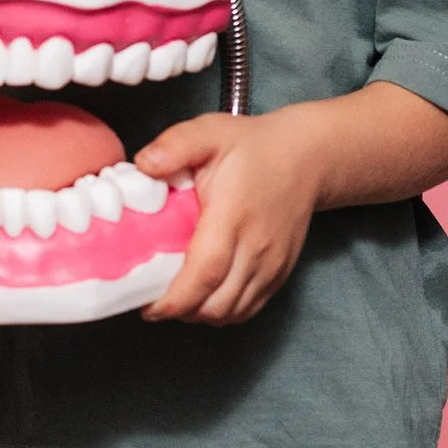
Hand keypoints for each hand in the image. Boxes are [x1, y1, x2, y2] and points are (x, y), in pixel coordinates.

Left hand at [134, 108, 323, 324]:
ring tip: (174, 300)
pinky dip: (223, 312)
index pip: (205, 272)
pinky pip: (249, 308)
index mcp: (233, 215)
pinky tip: (203, 298)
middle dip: (181, 312)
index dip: (175, 299)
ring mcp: (272, 265)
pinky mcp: (280, 273)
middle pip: (217, 303)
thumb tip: (142, 165)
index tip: (148, 305)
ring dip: (200, 315)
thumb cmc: (253, 146)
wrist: (306, 158)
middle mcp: (256, 247)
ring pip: (233, 312)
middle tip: (152, 301)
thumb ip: (173, 146)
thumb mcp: (208, 132)